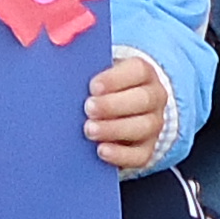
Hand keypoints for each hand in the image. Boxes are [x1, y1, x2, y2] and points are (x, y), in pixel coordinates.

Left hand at [84, 53, 170, 175]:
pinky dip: (121, 155)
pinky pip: (140, 155)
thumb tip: (65, 64)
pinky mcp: (148, 148)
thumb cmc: (105, 88)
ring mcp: (154, 124)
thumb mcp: (101, 73)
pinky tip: (102, 150)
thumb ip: (86, 68)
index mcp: (143, 74)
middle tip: (88, 108)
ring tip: (89, 130)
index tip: (93, 87)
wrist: (120, 110)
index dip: (115, 79)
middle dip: (113, 105)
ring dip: (114, 129)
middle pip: (143, 99)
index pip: (138, 71)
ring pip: (143, 127)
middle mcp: (154, 97)